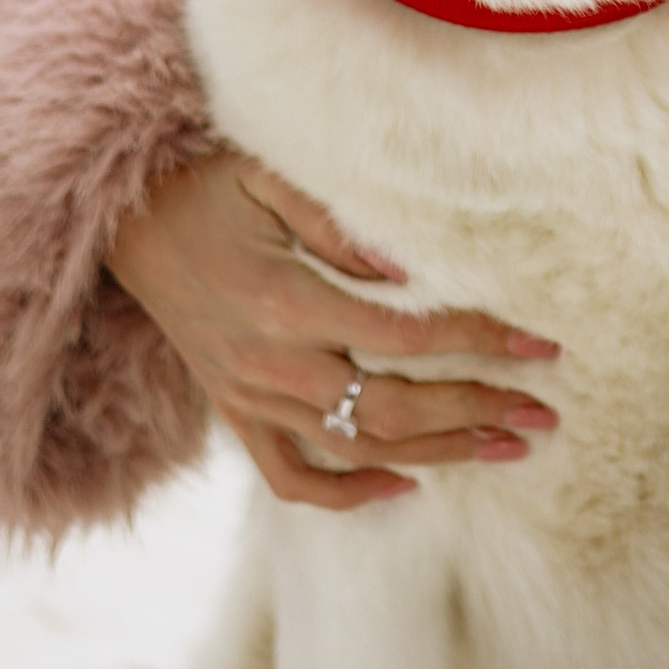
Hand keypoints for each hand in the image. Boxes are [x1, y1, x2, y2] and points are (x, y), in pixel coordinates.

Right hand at [107, 153, 558, 513]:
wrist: (125, 225)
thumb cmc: (205, 187)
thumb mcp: (266, 176)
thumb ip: (338, 223)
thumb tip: (412, 272)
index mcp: (284, 301)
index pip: (404, 336)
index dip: (478, 342)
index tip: (540, 347)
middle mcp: (270, 363)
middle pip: (392, 407)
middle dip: (476, 412)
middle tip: (544, 416)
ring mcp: (250, 398)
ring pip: (356, 447)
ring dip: (438, 453)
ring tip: (507, 448)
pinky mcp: (236, 415)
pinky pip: (291, 478)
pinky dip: (348, 492)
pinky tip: (406, 485)